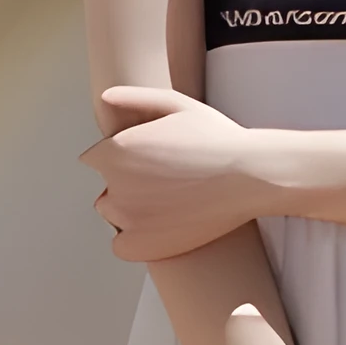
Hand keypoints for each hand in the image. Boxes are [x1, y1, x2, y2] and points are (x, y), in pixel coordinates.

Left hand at [81, 86, 269, 261]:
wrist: (249, 176)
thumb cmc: (216, 138)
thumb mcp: (177, 105)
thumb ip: (134, 98)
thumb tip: (104, 97)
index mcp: (116, 152)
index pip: (96, 158)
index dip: (123, 157)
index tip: (149, 159)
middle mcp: (115, 186)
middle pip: (107, 187)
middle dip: (127, 183)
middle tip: (165, 180)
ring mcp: (127, 220)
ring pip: (113, 215)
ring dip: (131, 210)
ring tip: (168, 203)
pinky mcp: (140, 247)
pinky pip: (121, 246)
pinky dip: (135, 240)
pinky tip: (161, 227)